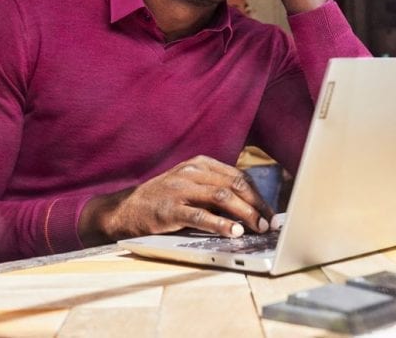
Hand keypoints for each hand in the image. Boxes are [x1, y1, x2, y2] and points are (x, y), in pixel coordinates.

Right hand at [78, 156, 273, 244]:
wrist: (125, 209)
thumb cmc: (163, 200)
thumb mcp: (189, 186)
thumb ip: (214, 191)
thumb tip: (250, 209)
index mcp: (200, 163)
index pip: (238, 176)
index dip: (258, 195)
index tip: (270, 213)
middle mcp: (192, 171)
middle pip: (234, 184)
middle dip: (256, 205)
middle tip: (269, 223)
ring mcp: (180, 188)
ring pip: (222, 196)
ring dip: (245, 213)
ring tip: (257, 228)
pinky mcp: (171, 208)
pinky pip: (201, 215)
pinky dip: (221, 224)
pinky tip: (234, 232)